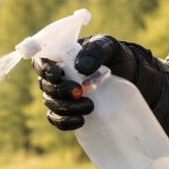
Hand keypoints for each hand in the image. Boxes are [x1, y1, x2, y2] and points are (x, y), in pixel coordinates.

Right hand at [33, 35, 147, 130]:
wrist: (127, 75)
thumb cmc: (113, 55)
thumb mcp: (108, 46)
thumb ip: (95, 51)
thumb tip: (81, 68)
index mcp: (59, 58)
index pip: (41, 62)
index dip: (44, 69)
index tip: (56, 75)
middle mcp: (56, 78)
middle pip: (46, 86)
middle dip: (60, 91)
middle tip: (80, 92)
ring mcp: (61, 96)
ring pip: (52, 104)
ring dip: (66, 108)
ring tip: (89, 107)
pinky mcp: (69, 112)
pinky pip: (58, 120)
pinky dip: (65, 123)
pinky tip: (80, 121)